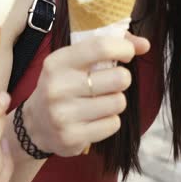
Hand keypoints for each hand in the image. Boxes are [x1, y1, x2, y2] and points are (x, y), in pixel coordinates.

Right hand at [20, 34, 149, 156]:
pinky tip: (95, 118)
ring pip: (118, 102)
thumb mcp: (75, 61)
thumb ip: (109, 47)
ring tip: (101, 101)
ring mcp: (63, 114)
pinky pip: (113, 124)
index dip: (124, 48)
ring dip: (116, 101)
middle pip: (119, 78)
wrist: (35, 124)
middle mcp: (58, 87)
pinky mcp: (72, 136)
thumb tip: (145, 45)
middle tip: (112, 82)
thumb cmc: (63, 84)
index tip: (127, 53)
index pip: (101, 47)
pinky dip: (110, 120)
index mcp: (58, 62)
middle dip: (122, 79)